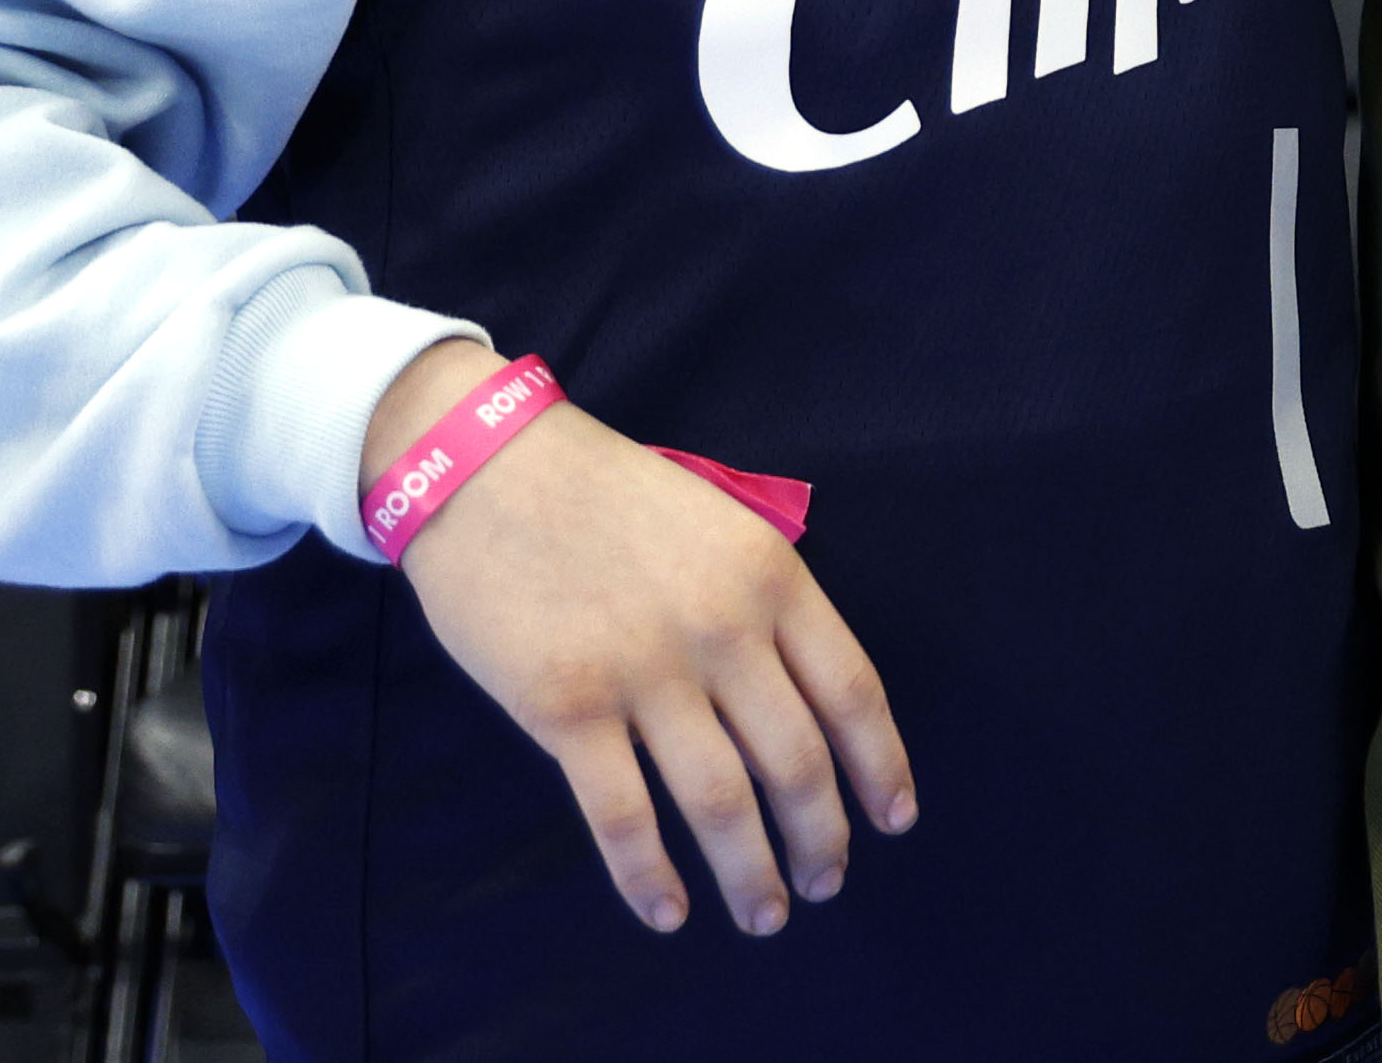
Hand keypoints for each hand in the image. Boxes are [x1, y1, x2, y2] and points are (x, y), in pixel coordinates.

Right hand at [364, 343, 914, 937]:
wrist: (486, 466)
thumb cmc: (606, 495)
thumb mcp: (717, 521)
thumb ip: (762, 602)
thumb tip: (800, 702)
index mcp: (771, 576)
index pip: (852, 690)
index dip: (881, 766)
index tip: (894, 819)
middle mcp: (721, 627)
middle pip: (796, 761)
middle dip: (820, 837)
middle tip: (826, 884)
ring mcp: (643, 670)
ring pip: (720, 801)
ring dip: (750, 873)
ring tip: (765, 915)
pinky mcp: (565, 707)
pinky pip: (623, 816)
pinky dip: (650, 877)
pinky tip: (668, 911)